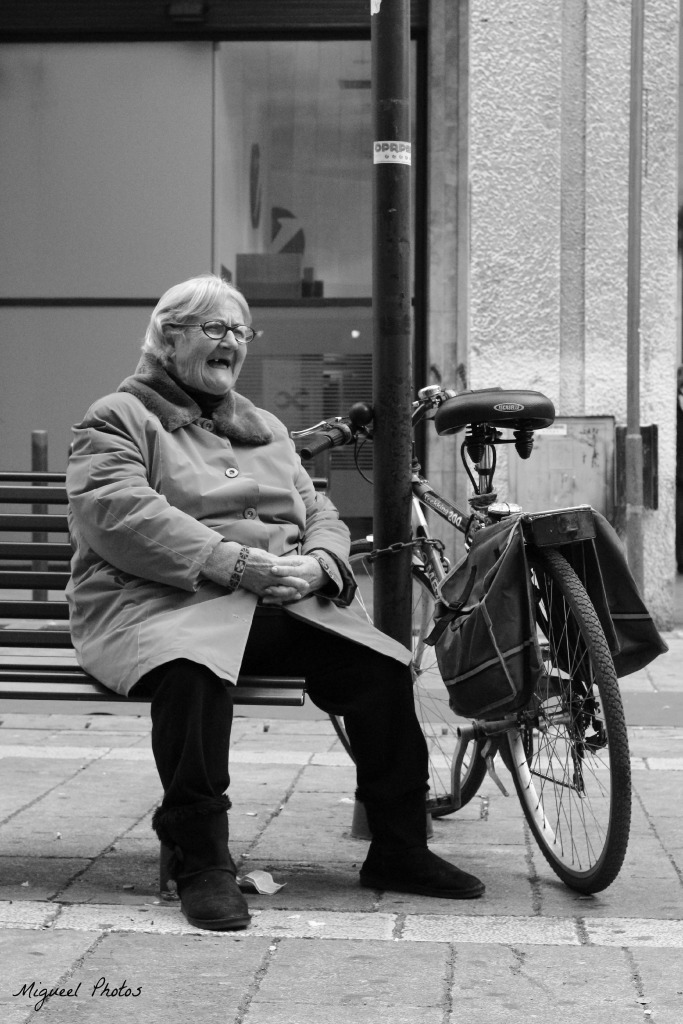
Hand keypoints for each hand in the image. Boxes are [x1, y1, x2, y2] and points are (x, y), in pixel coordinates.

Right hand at [201, 544, 324, 604]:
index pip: (289, 566)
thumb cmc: (248, 556)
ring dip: (291, 593)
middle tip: (307, 584)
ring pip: (282, 590)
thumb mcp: (263, 554)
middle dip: (299, 582)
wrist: (234, 564)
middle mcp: (271, 574)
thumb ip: (273, 559)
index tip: (304, 568)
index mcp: (273, 563)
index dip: (297, 568)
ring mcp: (265, 583)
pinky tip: (284, 601)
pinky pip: (270, 596)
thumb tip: (279, 561)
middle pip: (289, 579)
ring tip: (299, 594)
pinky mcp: (259, 590)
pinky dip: (278, 598)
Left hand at [255, 553, 325, 605]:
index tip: (272, 569)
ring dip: (276, 597)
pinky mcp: (299, 595)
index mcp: (302, 569)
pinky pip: (288, 599)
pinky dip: (278, 601)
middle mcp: (302, 581)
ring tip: (264, 598)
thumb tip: (272, 560)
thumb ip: (285, 561)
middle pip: (290, 586)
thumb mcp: (298, 559)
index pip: (291, 570)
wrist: (320, 573)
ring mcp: (301, 590)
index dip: (282, 570)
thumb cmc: (305, 563)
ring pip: (288, 595)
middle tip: (266, 588)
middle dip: (278, 588)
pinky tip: (269, 602)